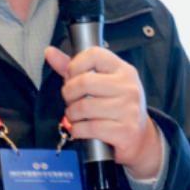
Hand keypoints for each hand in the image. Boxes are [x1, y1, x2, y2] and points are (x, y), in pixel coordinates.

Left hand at [45, 45, 162, 178]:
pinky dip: (77, 130)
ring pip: (83, 107)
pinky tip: (81, 129)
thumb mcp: (101, 83)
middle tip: (71, 100)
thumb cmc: (117, 107)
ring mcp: (128, 109)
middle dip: (69, 94)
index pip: (94, 54)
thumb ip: (74, 68)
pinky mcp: (125, 131)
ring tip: (76, 116)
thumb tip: (50, 52)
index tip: (72, 77)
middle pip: (84, 82)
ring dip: (71, 115)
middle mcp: (129, 87)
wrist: (140, 138)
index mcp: (123, 70)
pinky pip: (88, 128)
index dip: (75, 65)